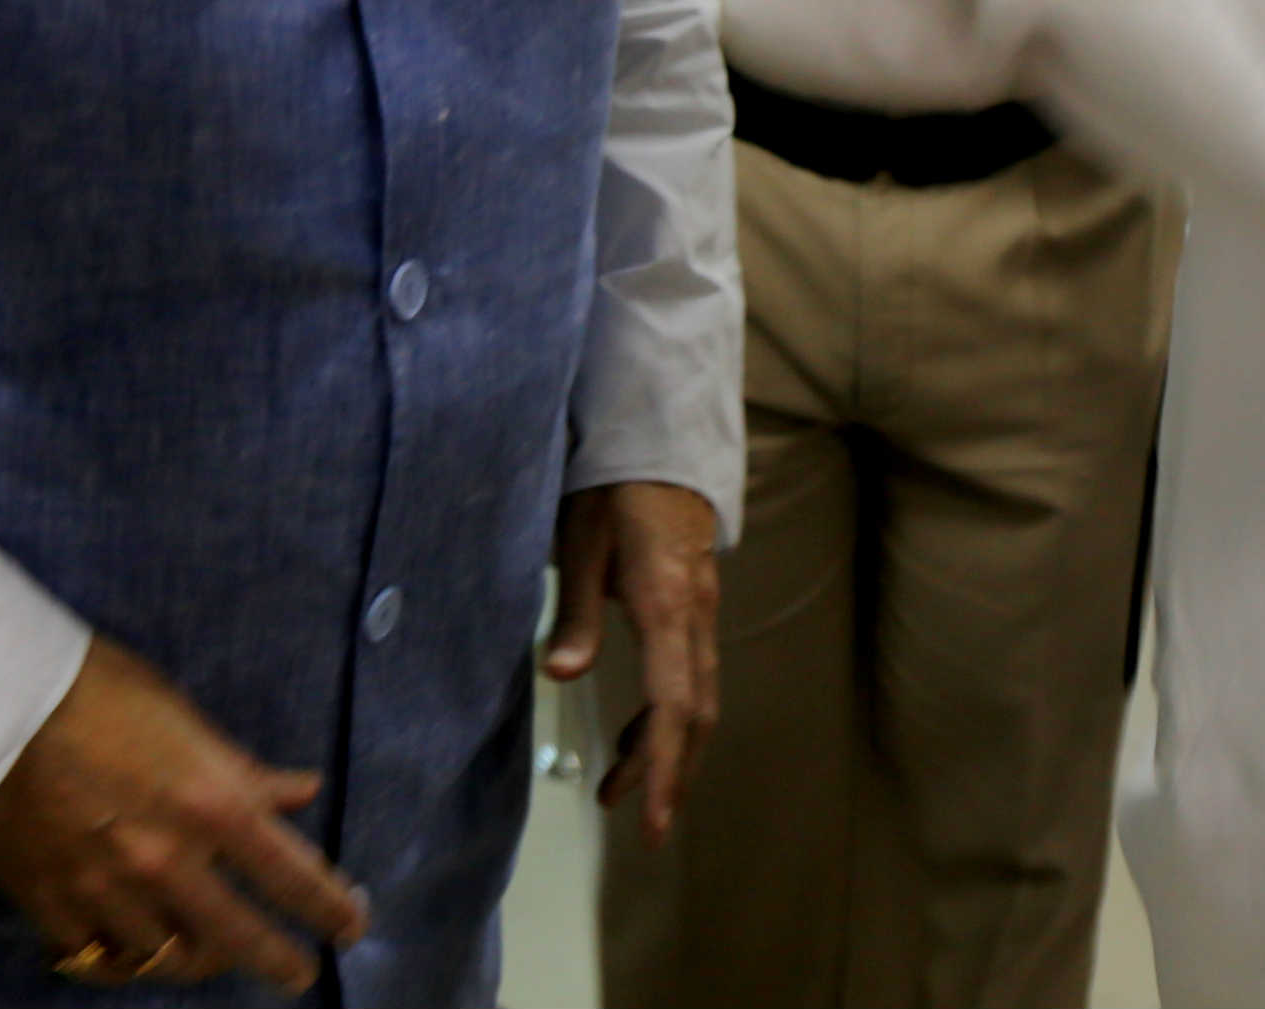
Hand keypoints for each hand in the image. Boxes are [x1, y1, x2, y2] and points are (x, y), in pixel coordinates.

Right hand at [0, 636, 368, 991]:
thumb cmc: (91, 689)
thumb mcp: (181, 716)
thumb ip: (242, 769)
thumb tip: (301, 792)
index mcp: (211, 804)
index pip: (293, 876)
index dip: (330, 907)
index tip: (350, 923)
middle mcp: (167, 863)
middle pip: (240, 939)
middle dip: (280, 962)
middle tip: (297, 971)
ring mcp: (107, 894)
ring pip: (171, 961)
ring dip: (203, 962)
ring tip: (215, 955)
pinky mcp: (52, 909)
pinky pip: (99, 963)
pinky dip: (124, 965)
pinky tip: (136, 957)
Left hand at [542, 481, 721, 842]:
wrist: (658, 438)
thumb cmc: (612, 486)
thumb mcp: (581, 542)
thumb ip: (576, 611)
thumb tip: (562, 676)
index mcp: (669, 603)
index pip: (673, 702)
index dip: (663, 766)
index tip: (652, 820)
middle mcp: (697, 614)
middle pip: (694, 713)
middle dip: (670, 773)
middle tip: (643, 826)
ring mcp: (702, 610)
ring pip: (697, 697)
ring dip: (666, 748)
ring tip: (619, 789)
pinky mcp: (695, 604)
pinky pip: (690, 673)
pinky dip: (666, 714)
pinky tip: (633, 732)